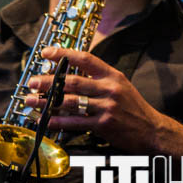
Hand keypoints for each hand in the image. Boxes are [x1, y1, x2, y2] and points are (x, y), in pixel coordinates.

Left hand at [24, 46, 167, 152]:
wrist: (151, 130)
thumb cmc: (133, 107)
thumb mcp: (121, 85)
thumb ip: (99, 78)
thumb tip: (72, 73)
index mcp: (112, 75)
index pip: (85, 59)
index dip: (64, 54)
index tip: (46, 53)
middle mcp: (109, 88)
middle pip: (73, 81)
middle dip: (49, 81)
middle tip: (32, 81)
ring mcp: (106, 107)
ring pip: (70, 102)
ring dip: (47, 102)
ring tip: (31, 101)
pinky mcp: (103, 125)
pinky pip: (75, 122)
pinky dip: (57, 121)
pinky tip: (45, 120)